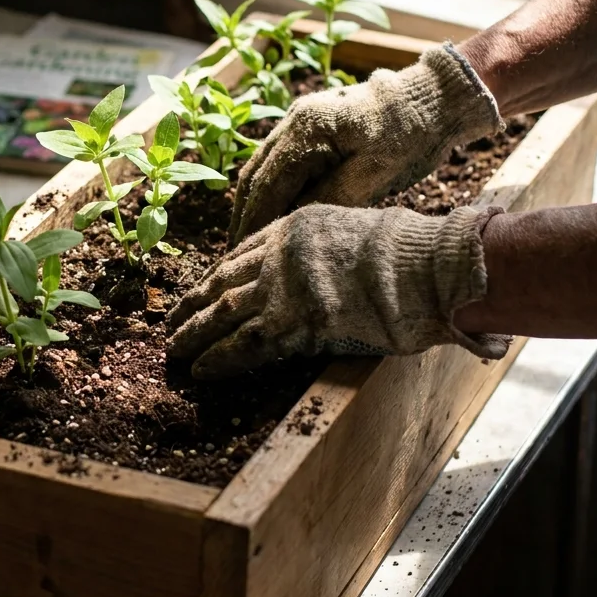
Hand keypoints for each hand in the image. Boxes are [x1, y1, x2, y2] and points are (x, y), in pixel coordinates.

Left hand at [167, 203, 510, 379]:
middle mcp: (279, 253)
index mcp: (294, 227)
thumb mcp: (357, 232)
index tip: (198, 289)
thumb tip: (325, 274)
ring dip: (194, 334)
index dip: (215, 276)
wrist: (424, 265)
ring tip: (174, 349)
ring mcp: (282, 286)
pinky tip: (200, 369)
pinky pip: (242, 343)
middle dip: (193, 304)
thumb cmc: (408, 255)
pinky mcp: (291, 320)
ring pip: (222, 312)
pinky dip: (217, 357)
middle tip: (171, 320)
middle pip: (223, 281)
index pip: (241, 253)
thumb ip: (328, 250)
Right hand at [228, 44, 502, 243]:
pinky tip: (273, 211)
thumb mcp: (374, 174)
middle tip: (237, 250)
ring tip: (249, 236)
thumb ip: (329, 199)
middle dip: (244, 213)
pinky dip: (271, 188)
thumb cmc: (411, 135)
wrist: (436, 97)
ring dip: (254, 201)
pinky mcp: (313, 125)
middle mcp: (295, 119)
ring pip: (263, 166)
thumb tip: (291, 227)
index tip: (244, 250)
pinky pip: (280, 160)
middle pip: (255, 174)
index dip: (253, 220)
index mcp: (307, 128)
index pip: (267, 183)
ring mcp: (301, 119)